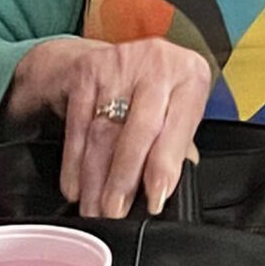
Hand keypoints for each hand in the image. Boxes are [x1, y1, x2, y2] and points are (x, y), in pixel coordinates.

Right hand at [2, 36, 212, 217]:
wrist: (98, 52)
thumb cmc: (147, 87)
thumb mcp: (174, 105)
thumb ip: (176, 144)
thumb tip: (167, 189)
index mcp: (190, 74)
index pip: (179, 126)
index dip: (164, 166)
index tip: (154, 200)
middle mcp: (157, 64)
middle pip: (140, 129)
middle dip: (124, 178)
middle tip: (115, 213)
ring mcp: (119, 64)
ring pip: (105, 131)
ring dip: (97, 179)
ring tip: (95, 210)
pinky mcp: (85, 72)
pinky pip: (77, 126)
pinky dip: (74, 163)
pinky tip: (75, 188)